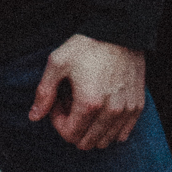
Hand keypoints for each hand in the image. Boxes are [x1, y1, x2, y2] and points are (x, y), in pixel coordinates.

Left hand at [27, 35, 145, 149]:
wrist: (120, 29)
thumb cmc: (87, 45)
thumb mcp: (58, 62)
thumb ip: (44, 92)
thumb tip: (34, 117)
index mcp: (89, 103)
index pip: (69, 135)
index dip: (58, 121)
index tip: (59, 102)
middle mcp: (110, 112)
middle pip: (86, 143)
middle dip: (74, 127)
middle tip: (71, 103)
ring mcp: (126, 110)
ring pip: (104, 141)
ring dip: (91, 129)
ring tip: (87, 104)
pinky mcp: (137, 106)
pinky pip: (123, 134)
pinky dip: (110, 128)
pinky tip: (103, 109)